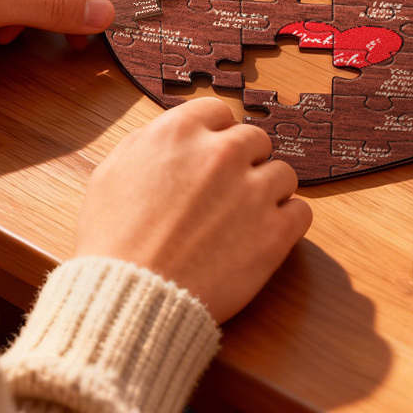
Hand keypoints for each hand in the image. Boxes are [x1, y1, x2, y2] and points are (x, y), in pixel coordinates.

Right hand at [74, 98, 312, 322]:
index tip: (210, 157)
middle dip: (243, 163)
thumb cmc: (113, 242)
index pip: (218, 113)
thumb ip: (148, 143)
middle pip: (255, 140)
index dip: (214, 136)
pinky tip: (265, 235)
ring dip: (267, 191)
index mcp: (181, 133)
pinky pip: (301, 211)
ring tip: (243, 219)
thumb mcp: (111, 173)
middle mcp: (222, 153)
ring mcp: (253, 191)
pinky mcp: (275, 231)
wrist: (132, 299)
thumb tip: (173, 134)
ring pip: (283, 173)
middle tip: (226, 193)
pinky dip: (287, 222)